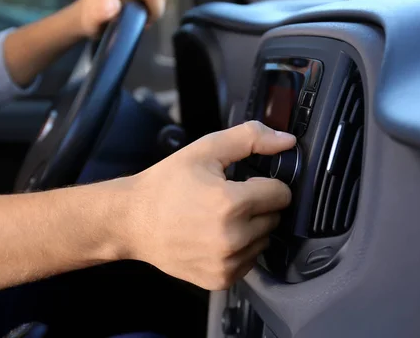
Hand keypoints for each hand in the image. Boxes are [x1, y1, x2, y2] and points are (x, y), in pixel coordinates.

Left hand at [72, 0, 168, 37]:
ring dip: (153, 3)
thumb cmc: (91, 20)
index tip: (145, 23)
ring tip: (139, 13)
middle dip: (155, 7)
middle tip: (142, 19)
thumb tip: (112, 3)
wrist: (85, 10)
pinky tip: (139, 4)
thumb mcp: (93, 22)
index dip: (155, 10)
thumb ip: (101, 13)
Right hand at [125, 121, 295, 289]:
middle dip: (257, 206)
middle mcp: (233, 238)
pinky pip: (249, 261)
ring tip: (217, 218)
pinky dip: (239, 249)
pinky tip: (214, 237)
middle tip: (226, 200)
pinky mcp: (221, 279)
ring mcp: (227, 263)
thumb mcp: (205, 150)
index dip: (264, 184)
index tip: (243, 184)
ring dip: (250, 228)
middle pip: (275, 218)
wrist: (133, 221)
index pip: (281, 194)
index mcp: (231, 204)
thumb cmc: (166, 185)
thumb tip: (286, 141)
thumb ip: (250, 138)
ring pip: (264, 240)